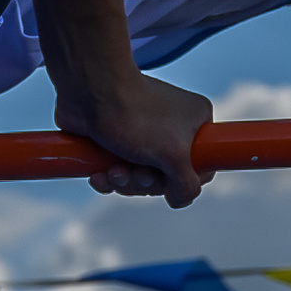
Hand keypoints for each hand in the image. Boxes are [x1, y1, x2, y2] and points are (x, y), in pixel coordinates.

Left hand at [57, 74, 212, 204]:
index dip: (183, 182)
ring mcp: (142, 134)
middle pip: (167, 178)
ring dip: (124, 181)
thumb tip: (178, 200)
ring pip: (139, 178)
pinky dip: (107, 178)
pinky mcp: (115, 139)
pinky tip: (98, 174)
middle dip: (145, 182)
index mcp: (195, 122)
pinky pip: (117, 172)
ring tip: (112, 171)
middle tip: (135, 171)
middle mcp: (171, 127)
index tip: (168, 177)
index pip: (202, 167)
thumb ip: (187, 185)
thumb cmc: (135, 115)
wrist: (88, 90)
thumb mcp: (174, 156)